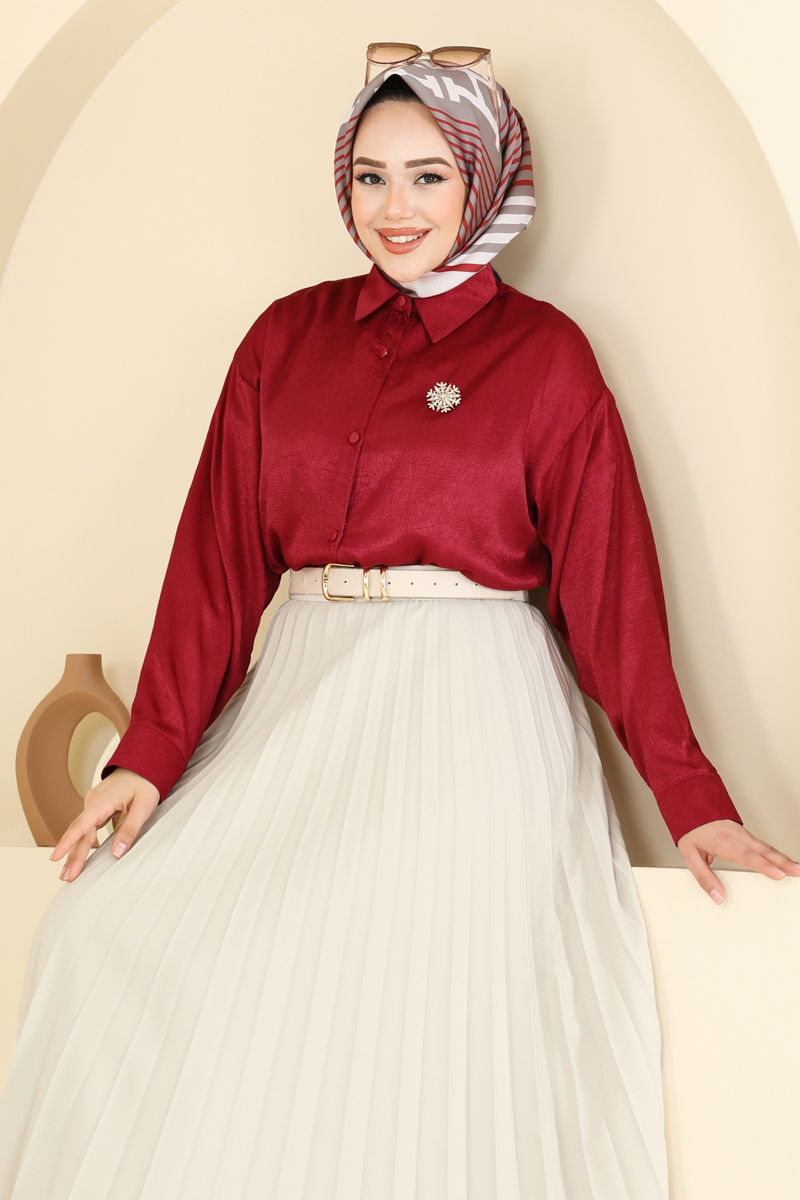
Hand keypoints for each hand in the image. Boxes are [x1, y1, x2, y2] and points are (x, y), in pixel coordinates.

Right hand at [49, 769, 160, 881]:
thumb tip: (117, 853)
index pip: (80, 825)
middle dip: (72, 856)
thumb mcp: (144, 807)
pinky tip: (78, 855)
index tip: (55, 857)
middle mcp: (93, 802)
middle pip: (80, 833)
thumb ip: (130, 830)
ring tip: (69, 872)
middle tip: (66, 877)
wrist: (144, 765)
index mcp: (102, 802)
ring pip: (82, 831)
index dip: (67, 842)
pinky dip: (81, 842)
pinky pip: (86, 827)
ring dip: (75, 851)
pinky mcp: (96, 807)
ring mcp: (93, 804)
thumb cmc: (145, 784)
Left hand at [677, 819, 799, 903]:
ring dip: (783, 858)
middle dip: (782, 862)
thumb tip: (718, 896)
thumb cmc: (692, 832)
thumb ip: (704, 877)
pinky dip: (777, 854)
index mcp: (723, 841)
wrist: (693, 808)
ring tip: (797, 869)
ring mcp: (744, 835)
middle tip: (796, 871)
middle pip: (763, 850)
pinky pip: (764, 846)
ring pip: (766, 847)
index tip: (778, 873)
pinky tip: (786, 862)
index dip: (763, 865)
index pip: (746, 855)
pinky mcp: (747, 836)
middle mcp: (737, 836)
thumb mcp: (690, 855)